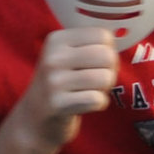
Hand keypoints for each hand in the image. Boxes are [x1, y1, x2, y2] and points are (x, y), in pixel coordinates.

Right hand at [8, 27, 117, 153]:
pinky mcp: (57, 104)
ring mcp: (53, 81)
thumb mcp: (66, 56)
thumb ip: (90, 45)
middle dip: (110, 70)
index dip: (108, 50)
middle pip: (107, 56)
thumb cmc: (60, 83)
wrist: (35, 118)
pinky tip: (86, 104)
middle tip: (97, 80)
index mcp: (56, 40)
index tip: (97, 62)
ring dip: (104, 89)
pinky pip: (97, 100)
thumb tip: (119, 37)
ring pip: (105, 78)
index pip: (102, 35)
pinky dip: (99, 104)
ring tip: (90, 91)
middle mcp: (53, 58)